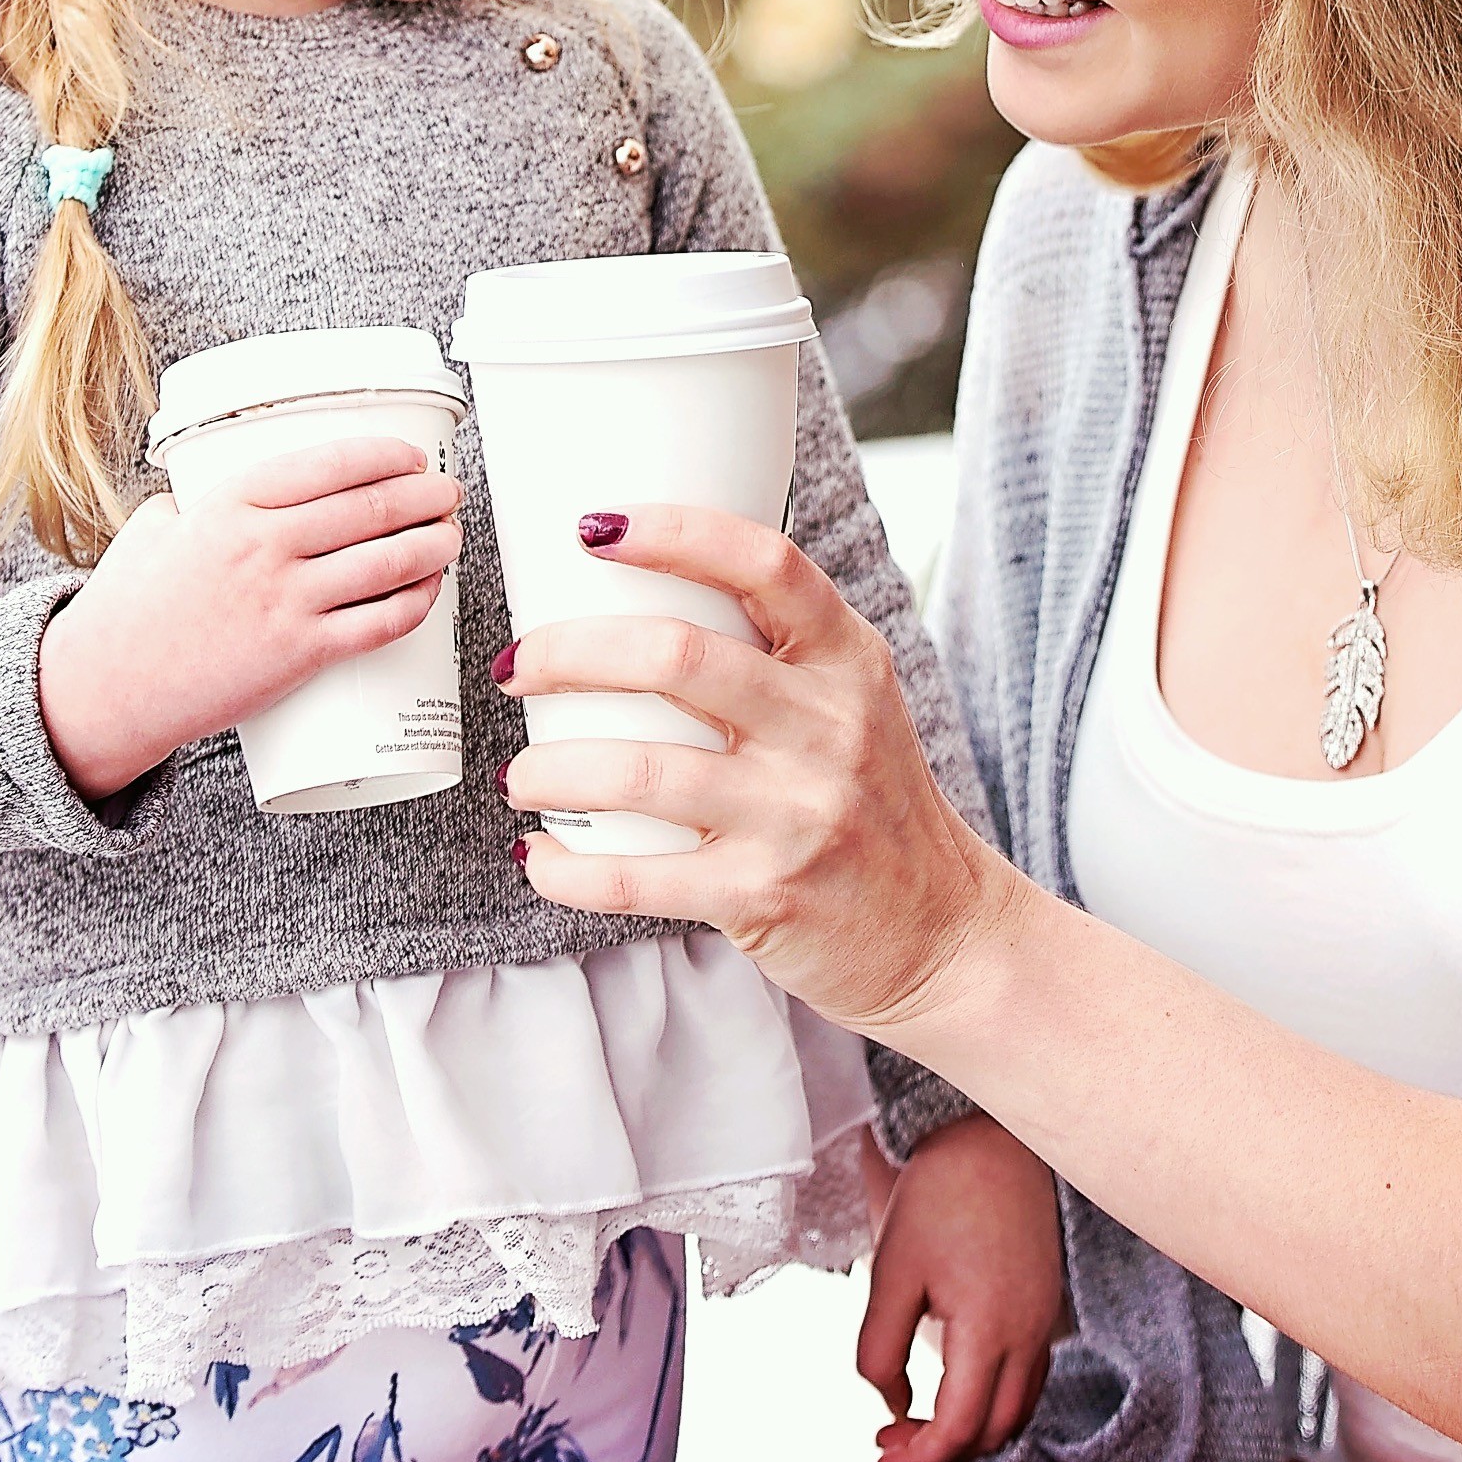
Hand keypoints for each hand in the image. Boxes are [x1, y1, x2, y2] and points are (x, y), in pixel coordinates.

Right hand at [37, 434, 460, 799]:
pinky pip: (378, 624)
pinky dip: (416, 603)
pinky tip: (430, 592)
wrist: (106, 687)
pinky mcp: (298, 654)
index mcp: (232, 503)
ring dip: (434, 544)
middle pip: (372, 508)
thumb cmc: (126, 610)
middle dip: (425, 495)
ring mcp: (285, 601)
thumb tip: (218, 495)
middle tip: (448, 493)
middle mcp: (264, 545)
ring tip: (451, 536)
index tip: (413, 457)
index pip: (332, 463)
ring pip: (387, 562)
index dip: (387, 456)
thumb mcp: (153, 530)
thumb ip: (192, 504)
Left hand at [498, 503, 1036, 1035]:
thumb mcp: (855, 705)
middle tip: (519, 669)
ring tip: (519, 777)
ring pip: (638, 772)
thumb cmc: (872, 805)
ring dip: (549, 771)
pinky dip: (567, 870)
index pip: (766, 565)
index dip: (674, 532)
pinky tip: (540, 858)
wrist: (941, 934)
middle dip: (568, 654)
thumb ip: (776, 654)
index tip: (592, 528)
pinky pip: (636, 880)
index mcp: (849, 662)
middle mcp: (830, 729)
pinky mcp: (765, 896)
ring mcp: (798, 816)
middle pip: (675, 658)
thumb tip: (640, 597)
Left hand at [857, 1115, 1065, 1461]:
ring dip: (970, 1428)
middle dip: (942, 1449)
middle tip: (891, 1437)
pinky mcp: (1045, 1306)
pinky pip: (1027, 1378)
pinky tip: (954, 1382)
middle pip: (995, 1430)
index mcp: (990, 1327)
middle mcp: (1028, 1334)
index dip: (918, 1457)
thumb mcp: (890, 1272)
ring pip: (1016, 1410)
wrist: (991, 1139)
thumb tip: (890, 1403)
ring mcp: (1043, 1321)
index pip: (959, 1427)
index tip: (881, 1459)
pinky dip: (992, 1399)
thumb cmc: (940, 1195)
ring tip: (916, 1416)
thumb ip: (880, 1350)